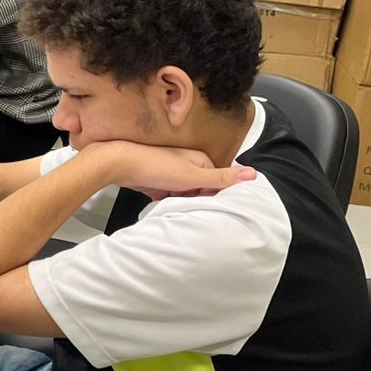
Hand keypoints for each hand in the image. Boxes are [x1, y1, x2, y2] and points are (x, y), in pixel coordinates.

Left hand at [90, 141, 255, 199]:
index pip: (217, 182)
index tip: (212, 207)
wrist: (118, 165)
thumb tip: (252, 174)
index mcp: (200, 160)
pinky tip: (167, 210)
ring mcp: (171, 174)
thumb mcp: (192, 174)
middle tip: (193, 211)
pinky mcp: (156, 183)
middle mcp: (187, 165)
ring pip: (184, 195)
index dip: (215, 196)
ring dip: (182, 203)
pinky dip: (168, 204)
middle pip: (201, 189)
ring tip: (179, 211)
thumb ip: (221, 177)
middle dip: (197, 200)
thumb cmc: (153, 166)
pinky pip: (169, 198)